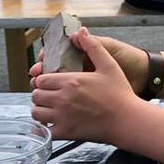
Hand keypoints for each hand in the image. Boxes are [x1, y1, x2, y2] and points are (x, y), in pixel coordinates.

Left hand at [30, 30, 149, 141]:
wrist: (127, 121)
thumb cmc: (119, 94)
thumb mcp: (108, 66)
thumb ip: (92, 47)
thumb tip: (80, 32)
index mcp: (70, 81)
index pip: (40, 80)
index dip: (43, 81)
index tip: (50, 84)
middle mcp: (62, 98)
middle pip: (35, 96)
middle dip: (40, 95)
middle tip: (49, 97)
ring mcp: (62, 117)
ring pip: (36, 113)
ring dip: (41, 111)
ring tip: (50, 110)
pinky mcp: (66, 132)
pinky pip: (45, 130)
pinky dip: (46, 128)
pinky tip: (55, 124)